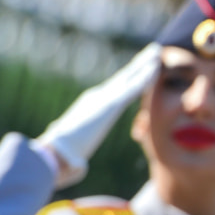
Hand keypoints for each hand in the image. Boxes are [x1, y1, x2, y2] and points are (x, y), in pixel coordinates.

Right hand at [37, 43, 161, 187]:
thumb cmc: (63, 153)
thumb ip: (79, 152)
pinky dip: (145, 78)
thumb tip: (79, 163)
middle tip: (153, 51)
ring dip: (145, 64)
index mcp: (91, 104)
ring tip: (158, 51)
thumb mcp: (74, 149)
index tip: (140, 68)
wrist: (57, 151)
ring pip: (130, 76)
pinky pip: (133, 88)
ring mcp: (105, 99)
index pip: (115, 88)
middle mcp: (98, 96)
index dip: (129, 77)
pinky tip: (156, 69)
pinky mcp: (111, 105)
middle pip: (124, 76)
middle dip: (139, 63)